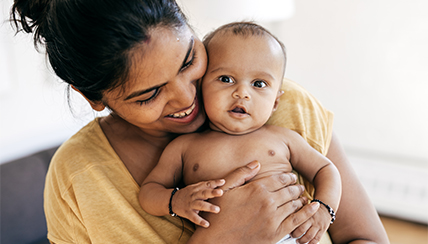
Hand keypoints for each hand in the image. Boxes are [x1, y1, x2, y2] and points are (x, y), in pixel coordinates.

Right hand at [171, 179, 224, 227]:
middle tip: (221, 192)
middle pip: (203, 193)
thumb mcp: (195, 187)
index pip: (206, 184)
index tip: (223, 181)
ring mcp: (190, 204)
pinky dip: (200, 221)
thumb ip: (207, 185)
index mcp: (196, 188)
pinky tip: (207, 224)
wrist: (172, 200)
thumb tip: (222, 182)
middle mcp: (194, 195)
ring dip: (209, 207)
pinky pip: (194, 217)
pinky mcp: (187, 213)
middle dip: (212, 192)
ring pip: (200, 205)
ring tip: (217, 209)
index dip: (214, 182)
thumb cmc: (188, 193)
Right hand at [189, 161, 319, 243]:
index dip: (288, 177)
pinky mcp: (276, 233)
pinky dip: (307, 213)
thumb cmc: (218, 213)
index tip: (291, 176)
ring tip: (302, 197)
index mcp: (256, 189)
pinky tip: (313, 207)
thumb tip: (256, 162)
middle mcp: (267, 202)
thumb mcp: (225, 189)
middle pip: (289, 190)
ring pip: (294, 204)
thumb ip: (241, 174)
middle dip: (296, 187)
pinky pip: (297, 220)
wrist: (216, 240)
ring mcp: (273, 218)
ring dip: (300, 198)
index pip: (279, 179)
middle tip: (299, 186)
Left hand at [291, 204, 331, 243]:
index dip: (290, 227)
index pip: (296, 220)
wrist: (326, 207)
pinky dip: (311, 243)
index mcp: (305, 212)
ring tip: (298, 241)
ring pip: (309, 236)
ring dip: (302, 240)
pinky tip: (307, 243)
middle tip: (292, 236)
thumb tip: (285, 217)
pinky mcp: (323, 229)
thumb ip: (296, 211)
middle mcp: (312, 218)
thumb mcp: (303, 206)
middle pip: (301, 229)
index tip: (287, 229)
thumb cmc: (311, 208)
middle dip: (295, 235)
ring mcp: (318, 224)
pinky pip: (317, 238)